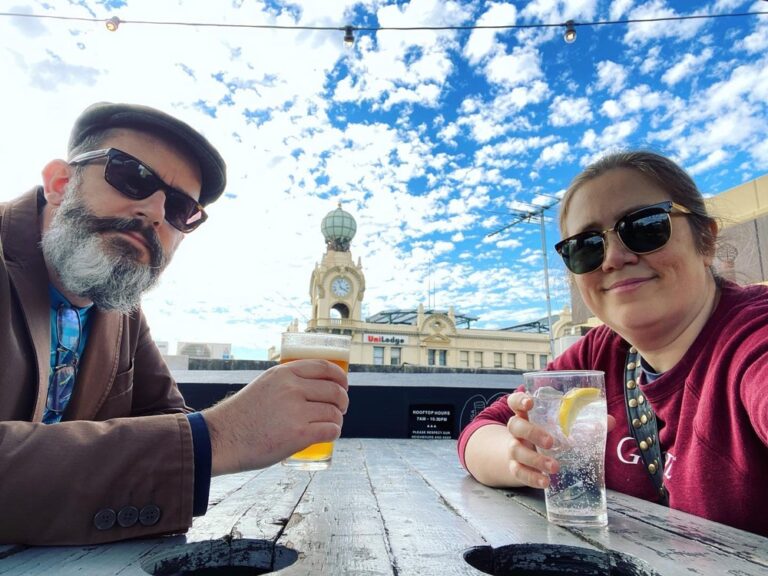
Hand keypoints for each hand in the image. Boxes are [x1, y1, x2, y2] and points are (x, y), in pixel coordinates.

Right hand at [203, 360, 348, 474]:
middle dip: (343, 401)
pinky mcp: (298, 434)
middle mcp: (292, 388)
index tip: (344, 385)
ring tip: (332, 424)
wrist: (221, 439)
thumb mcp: (264, 385)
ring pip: (334, 412)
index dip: (340, 377)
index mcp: (284, 373)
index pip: (324, 367)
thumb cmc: (241, 416)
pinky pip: (330, 430)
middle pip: (334, 391)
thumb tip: (311, 388)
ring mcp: (296, 411)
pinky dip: (334, 433)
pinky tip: (329, 435)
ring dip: (338, 419)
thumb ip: (286, 384)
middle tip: (341, 409)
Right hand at [505, 392, 616, 488]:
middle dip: (532, 432)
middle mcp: (517, 430)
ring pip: (517, 450)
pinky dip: (531, 477)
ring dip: (536, 459)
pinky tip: (545, 481)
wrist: (520, 458)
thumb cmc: (545, 437)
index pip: (515, 402)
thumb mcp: (559, 428)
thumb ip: (583, 423)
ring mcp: (514, 448)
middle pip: (515, 425)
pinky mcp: (515, 467)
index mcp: (527, 415)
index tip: (530, 403)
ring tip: (555, 467)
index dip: (520, 400)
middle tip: (551, 442)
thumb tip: (610, 421)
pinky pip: (519, 471)